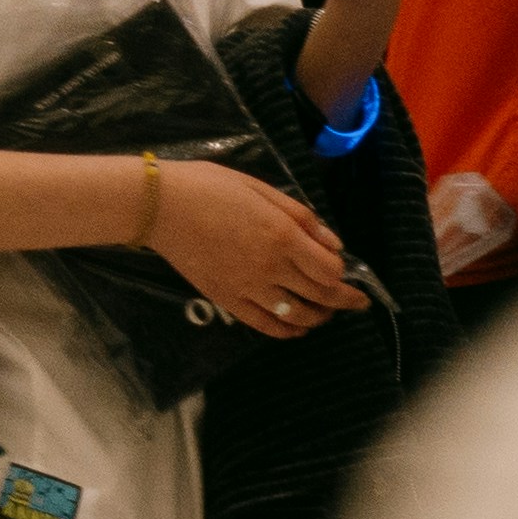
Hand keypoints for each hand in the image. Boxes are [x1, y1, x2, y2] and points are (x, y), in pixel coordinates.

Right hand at [150, 160, 352, 337]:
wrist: (161, 207)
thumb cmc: (210, 187)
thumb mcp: (260, 188)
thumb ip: (301, 217)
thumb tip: (334, 244)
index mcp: (282, 235)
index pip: (330, 269)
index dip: (343, 272)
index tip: (344, 269)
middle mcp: (272, 267)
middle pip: (322, 295)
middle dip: (345, 301)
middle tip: (356, 302)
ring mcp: (250, 288)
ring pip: (299, 315)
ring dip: (320, 317)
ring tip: (326, 313)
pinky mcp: (229, 301)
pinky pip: (267, 326)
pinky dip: (289, 331)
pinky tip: (297, 327)